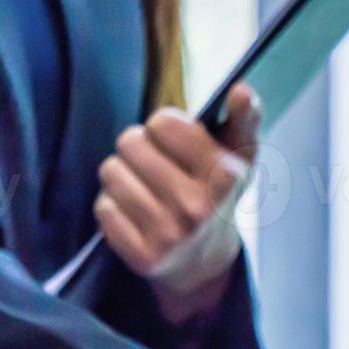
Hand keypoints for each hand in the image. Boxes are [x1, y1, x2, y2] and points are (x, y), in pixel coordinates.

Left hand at [95, 84, 259, 324]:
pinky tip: (134, 213)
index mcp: (223, 176)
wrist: (205, 259)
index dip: (163, 125)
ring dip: (122, 175)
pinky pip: (104, 208)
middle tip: (153, 163)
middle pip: (130, 143)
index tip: (173, 139)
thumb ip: (244, 117)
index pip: (163, 122)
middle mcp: (197, 207)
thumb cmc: (217, 192)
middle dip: (137, 147)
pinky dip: (114, 206)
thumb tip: (241, 89)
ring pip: (111, 173)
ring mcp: (169, 235)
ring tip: (142, 185)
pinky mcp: (143, 256)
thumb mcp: (239, 154)